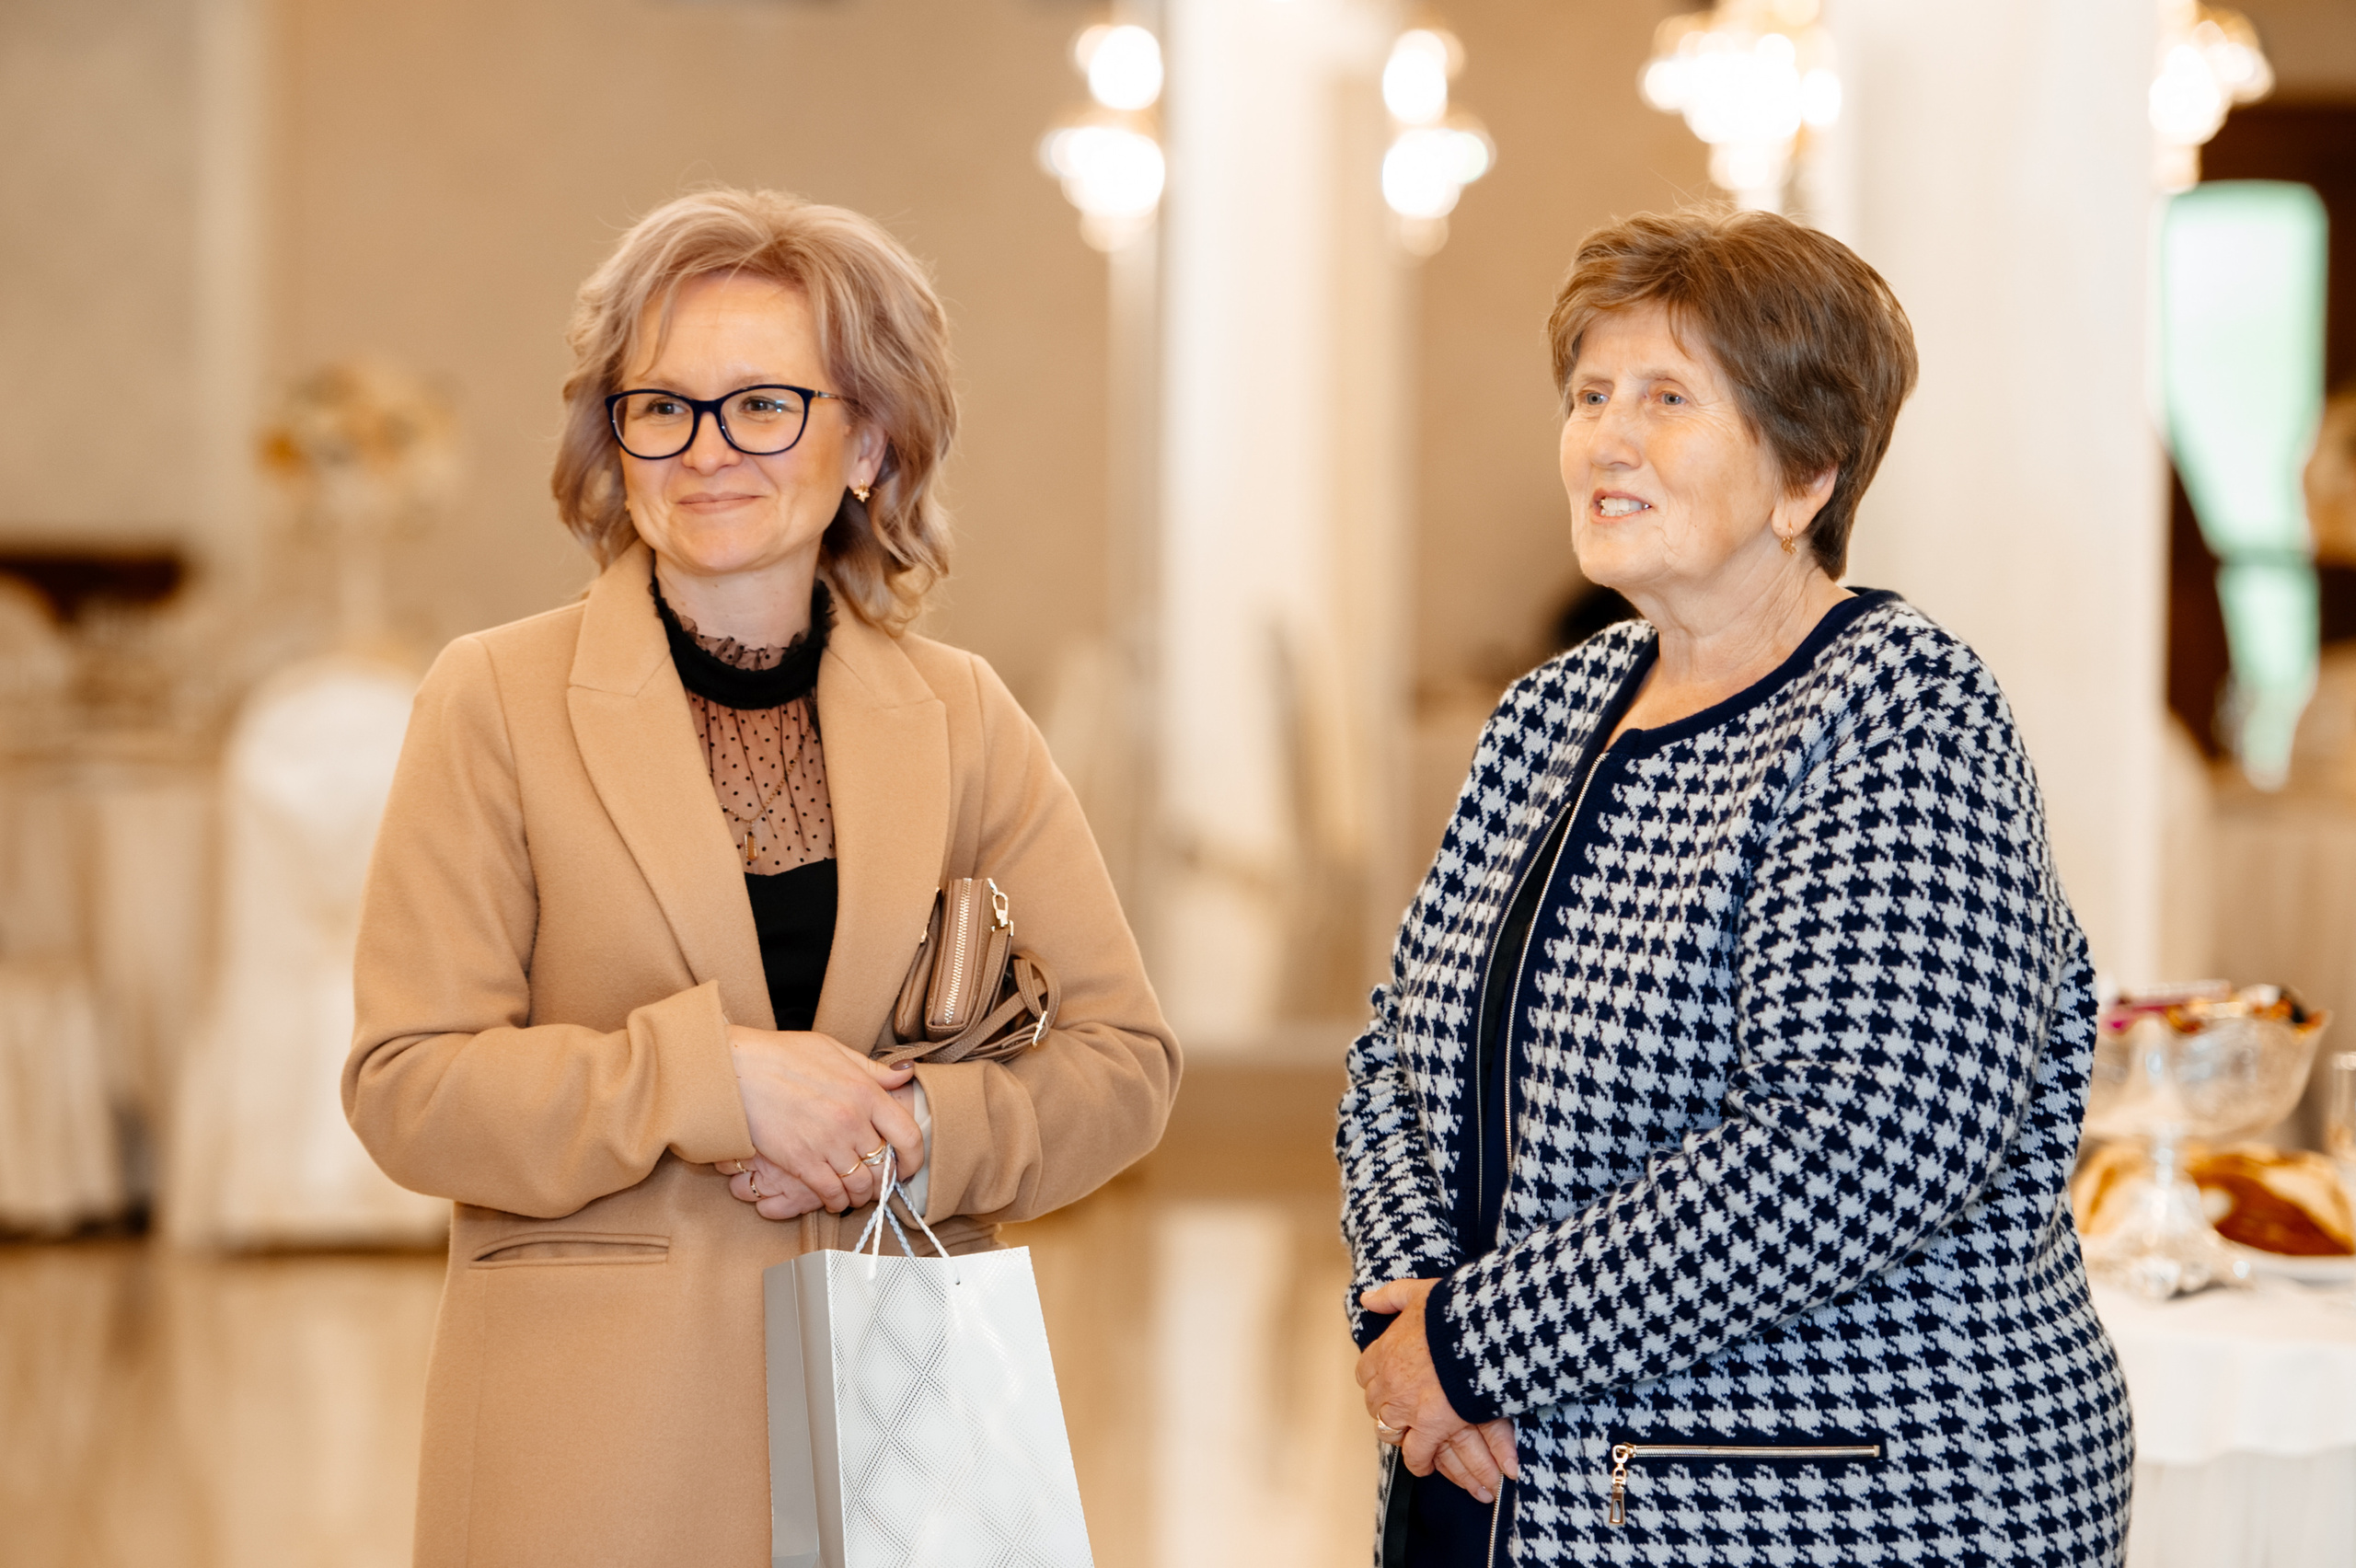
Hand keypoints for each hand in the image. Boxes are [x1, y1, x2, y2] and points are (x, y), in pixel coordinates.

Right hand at [727, 1026, 924, 1212]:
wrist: (737, 1069)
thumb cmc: (782, 1055)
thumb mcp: (834, 1050)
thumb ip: (872, 1069)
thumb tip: (905, 1075)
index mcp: (865, 1092)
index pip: (908, 1134)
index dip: (915, 1157)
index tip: (910, 1165)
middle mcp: (852, 1120)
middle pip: (885, 1165)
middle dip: (886, 1180)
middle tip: (880, 1184)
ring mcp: (827, 1143)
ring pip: (860, 1184)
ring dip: (862, 1195)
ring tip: (857, 1194)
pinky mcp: (801, 1162)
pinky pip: (831, 1192)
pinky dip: (836, 1202)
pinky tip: (834, 1200)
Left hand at [1357, 1278, 1518, 1503]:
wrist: (1481, 1332)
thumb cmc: (1453, 1312)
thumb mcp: (1417, 1293)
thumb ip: (1389, 1296)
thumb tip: (1366, 1298)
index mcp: (1383, 1351)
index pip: (1364, 1374)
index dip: (1377, 1381)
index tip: (1388, 1384)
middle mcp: (1389, 1382)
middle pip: (1375, 1406)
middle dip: (1386, 1409)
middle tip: (1402, 1413)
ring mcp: (1407, 1407)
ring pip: (1389, 1431)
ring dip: (1399, 1435)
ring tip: (1411, 1439)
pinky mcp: (1432, 1427)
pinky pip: (1416, 1454)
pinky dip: (1419, 1462)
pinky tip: (1425, 1464)